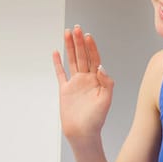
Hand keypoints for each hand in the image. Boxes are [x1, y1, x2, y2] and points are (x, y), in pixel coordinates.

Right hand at [52, 25, 113, 139]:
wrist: (82, 133)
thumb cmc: (96, 119)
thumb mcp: (106, 100)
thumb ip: (106, 82)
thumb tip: (100, 66)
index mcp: (97, 80)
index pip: (94, 59)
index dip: (91, 47)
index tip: (88, 36)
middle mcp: (86, 79)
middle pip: (82, 56)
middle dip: (80, 42)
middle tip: (77, 28)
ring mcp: (75, 83)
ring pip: (72, 60)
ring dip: (69, 47)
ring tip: (67, 33)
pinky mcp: (65, 89)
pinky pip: (60, 73)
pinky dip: (58, 63)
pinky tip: (56, 52)